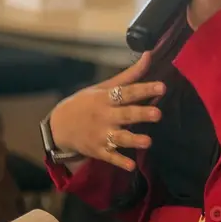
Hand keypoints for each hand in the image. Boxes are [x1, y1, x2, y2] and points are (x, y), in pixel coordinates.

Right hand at [49, 52, 164, 171]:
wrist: (57, 127)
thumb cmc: (86, 102)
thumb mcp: (104, 87)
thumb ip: (130, 75)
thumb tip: (150, 55)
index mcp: (106, 98)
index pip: (127, 92)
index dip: (144, 89)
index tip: (162, 87)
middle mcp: (104, 116)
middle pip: (125, 115)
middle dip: (141, 115)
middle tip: (158, 114)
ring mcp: (100, 135)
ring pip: (119, 138)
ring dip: (133, 140)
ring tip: (148, 141)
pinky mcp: (98, 151)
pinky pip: (110, 157)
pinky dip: (120, 162)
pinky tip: (131, 166)